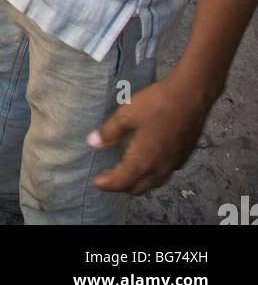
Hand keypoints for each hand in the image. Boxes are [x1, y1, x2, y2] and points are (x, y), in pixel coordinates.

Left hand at [88, 74, 210, 195]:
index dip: (106, 184)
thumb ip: (110, 131)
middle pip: (137, 188)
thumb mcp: (127, 113)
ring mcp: (174, 165)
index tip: (96, 182)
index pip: (121, 182)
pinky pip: (164, 174)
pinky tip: (149, 160)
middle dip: (121, 185)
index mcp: (142, 162)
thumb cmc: (156, 104)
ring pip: (153, 183)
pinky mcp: (183, 157)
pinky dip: (152, 174)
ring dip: (137, 181)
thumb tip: (93, 143)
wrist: (191, 96)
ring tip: (126, 170)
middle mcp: (159, 169)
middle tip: (109, 175)